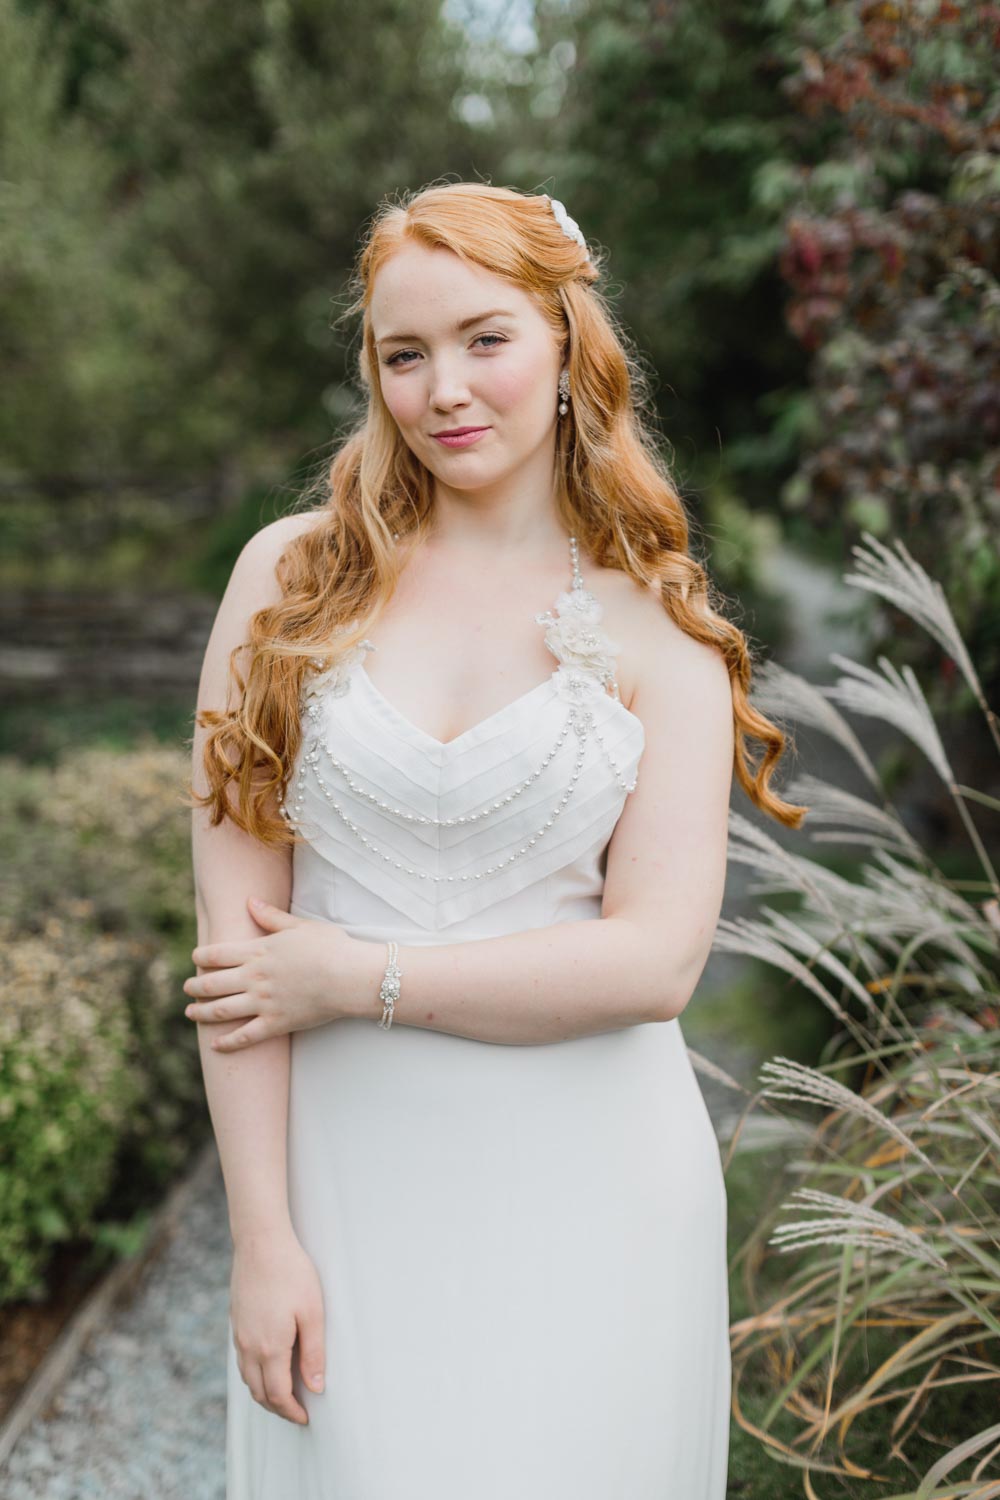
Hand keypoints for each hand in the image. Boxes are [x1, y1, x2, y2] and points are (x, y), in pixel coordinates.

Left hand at [183, 897, 367, 1049]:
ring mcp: (263, 1002)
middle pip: (212, 983)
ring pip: (220, 1010)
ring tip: (191, 1012)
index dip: (201, 956)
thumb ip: (271, 916)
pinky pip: (244, 1037)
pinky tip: (215, 1044)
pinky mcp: (276, 1024)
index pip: (217, 954)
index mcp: (258, 952)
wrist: (350, 976)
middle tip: (186, 987)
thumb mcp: (300, 925)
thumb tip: (249, 901)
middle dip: (195, 986)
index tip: (194, 958)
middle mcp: (254, 978)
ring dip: (201, 1012)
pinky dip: (227, 1042)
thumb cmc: (330, 946)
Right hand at [230, 1226, 324, 1424]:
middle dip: (277, 1407)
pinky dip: (254, 1374)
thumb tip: (317, 1387)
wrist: (260, 1242)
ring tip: (283, 1394)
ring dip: (263, 1393)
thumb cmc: (292, 1273)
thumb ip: (314, 1353)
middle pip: (259, 1392)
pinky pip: (242, 1360)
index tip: (305, 1417)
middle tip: (296, 1412)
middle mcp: (249, 1346)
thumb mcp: (312, 1312)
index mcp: (269, 1348)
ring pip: (247, 1378)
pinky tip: (267, 1366)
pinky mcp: (235, 1322)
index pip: (278, 1394)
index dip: (291, 1411)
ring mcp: (238, 1335)